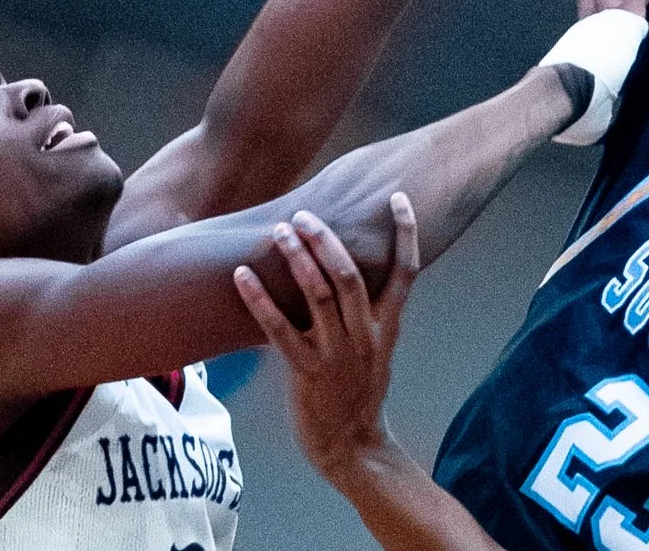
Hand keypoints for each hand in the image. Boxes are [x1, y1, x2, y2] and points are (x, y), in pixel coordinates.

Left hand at [234, 198, 419, 489]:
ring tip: (279, 231)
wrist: (351, 449)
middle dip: (326, 240)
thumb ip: (363, 312)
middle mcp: (364, 337)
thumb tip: (338, 263)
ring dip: (297, 258)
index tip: (398, 198)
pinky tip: (242, 275)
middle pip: (349, 276)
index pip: (405, 274)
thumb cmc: (358, 391)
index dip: (406, 235)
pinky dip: (260, 299)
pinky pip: (280, 330)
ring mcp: (336, 355)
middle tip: (304, 214)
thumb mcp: (375, 349)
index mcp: (386, 328)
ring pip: (317, 296)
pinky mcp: (307, 373)